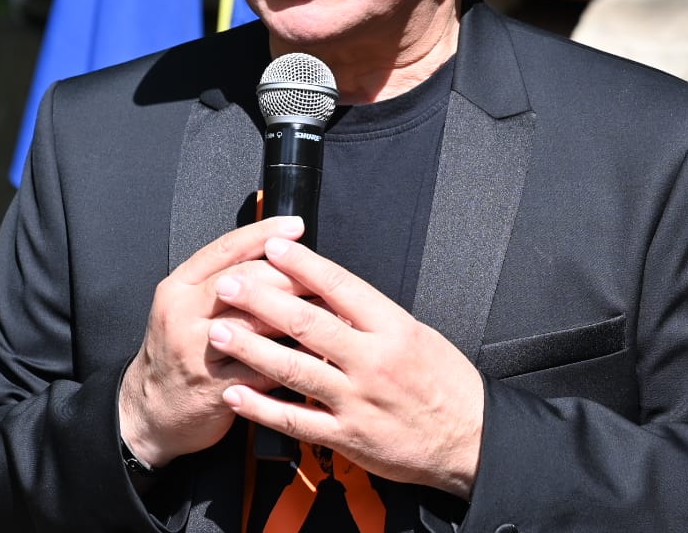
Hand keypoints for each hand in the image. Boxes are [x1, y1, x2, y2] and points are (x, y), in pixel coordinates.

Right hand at [118, 215, 308, 467]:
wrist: (152, 410)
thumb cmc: (181, 351)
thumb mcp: (187, 307)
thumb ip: (223, 280)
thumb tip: (280, 254)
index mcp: (178, 288)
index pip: (224, 250)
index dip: (263, 234)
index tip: (295, 226)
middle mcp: (183, 316)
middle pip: (245, 283)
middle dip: (291, 277)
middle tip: (325, 277)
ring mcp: (197, 353)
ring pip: (256, 326)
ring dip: (300, 318)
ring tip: (332, 312)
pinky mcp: (214, 389)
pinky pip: (264, 369)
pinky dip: (294, 360)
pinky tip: (319, 354)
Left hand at [207, 236, 485, 498]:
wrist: (470, 439)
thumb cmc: (444, 382)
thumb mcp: (416, 334)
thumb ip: (372, 316)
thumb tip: (327, 290)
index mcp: (393, 328)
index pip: (341, 288)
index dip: (303, 265)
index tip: (273, 248)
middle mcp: (373, 361)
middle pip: (308, 324)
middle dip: (262, 301)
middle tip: (229, 284)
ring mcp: (357, 400)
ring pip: (294, 369)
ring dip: (250, 349)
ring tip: (218, 332)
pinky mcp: (348, 437)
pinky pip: (296, 419)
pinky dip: (261, 407)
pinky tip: (235, 394)